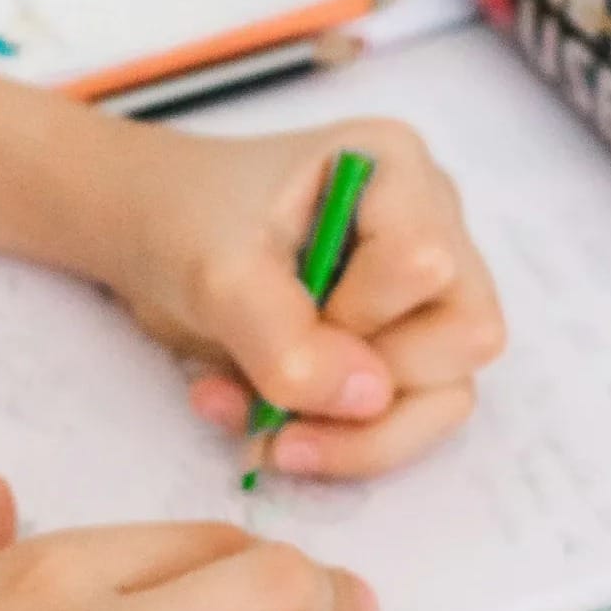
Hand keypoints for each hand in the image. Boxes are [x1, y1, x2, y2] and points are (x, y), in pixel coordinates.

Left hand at [96, 118, 505, 478]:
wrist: (146, 240)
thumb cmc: (182, 224)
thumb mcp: (215, 274)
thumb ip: (283, 336)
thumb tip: (368, 399)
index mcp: (395, 171)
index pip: (424, 265)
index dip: (357, 314)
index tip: (278, 308)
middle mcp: (431, 225)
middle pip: (463, 337)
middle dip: (359, 388)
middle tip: (263, 392)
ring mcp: (421, 293)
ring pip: (443, 395)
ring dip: (344, 434)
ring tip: (252, 430)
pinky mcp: (396, 348)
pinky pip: (400, 419)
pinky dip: (330, 439)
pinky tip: (253, 424)